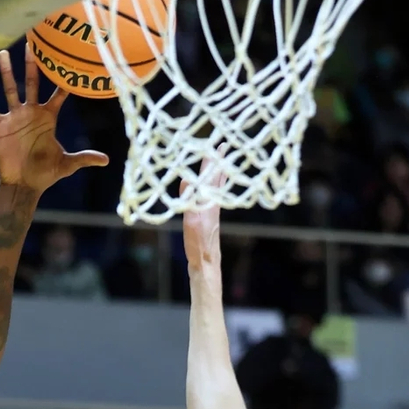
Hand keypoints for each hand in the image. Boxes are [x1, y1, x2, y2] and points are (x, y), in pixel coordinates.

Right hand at [0, 46, 108, 195]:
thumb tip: (106, 160)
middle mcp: (31, 113)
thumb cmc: (45, 175)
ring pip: (10, 89)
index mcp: (48, 118)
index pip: (58, 95)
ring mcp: (15, 118)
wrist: (24, 185)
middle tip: (31, 44)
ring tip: (2, 54)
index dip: (63, 82)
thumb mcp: (66, 165)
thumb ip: (84, 158)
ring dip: (7, 73)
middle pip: (32, 83)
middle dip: (32, 65)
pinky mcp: (1, 127)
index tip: (67, 62)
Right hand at [182, 152, 226, 270]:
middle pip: (217, 178)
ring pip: (217, 187)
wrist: (207, 263)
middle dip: (218, 162)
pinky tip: (212, 189)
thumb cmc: (199, 244)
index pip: (211, 177)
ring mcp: (213, 211)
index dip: (212, 160)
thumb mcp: (191, 222)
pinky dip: (214, 187)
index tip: (217, 144)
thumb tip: (187, 181)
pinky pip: (213, 196)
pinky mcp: (211, 218)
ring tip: (220, 163)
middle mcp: (214, 204)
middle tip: (222, 147)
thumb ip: (189, 202)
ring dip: (217, 173)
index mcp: (210, 203)